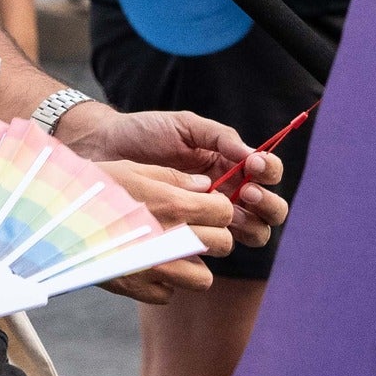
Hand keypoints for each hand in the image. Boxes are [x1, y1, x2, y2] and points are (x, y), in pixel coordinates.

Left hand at [54, 103, 288, 246]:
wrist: (106, 150)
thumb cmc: (144, 132)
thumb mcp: (184, 126)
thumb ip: (219, 137)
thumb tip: (252, 155)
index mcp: (230, 165)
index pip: (267, 174)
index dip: (268, 172)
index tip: (253, 166)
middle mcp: (228, 194)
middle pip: (269, 211)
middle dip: (268, 203)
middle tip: (247, 193)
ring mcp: (210, 218)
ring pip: (252, 233)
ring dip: (251, 225)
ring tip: (228, 210)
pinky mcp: (189, 236)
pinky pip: (215, 248)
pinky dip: (221, 243)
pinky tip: (204, 229)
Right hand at [93, 161, 235, 301]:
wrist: (53, 217)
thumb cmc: (92, 187)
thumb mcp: (131, 170)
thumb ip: (173, 178)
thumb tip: (204, 185)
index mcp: (172, 206)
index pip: (224, 212)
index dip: (217, 208)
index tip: (205, 207)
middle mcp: (170, 240)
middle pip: (223, 245)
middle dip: (213, 235)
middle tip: (192, 229)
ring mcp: (155, 269)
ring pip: (203, 278)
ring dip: (192, 266)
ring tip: (172, 252)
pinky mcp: (138, 289)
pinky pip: (169, 294)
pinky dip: (162, 283)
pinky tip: (145, 264)